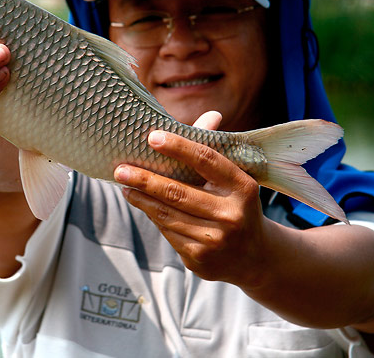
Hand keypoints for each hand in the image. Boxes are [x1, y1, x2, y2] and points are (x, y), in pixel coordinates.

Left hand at [114, 111, 268, 286]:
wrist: (254, 257)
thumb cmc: (236, 206)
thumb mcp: (234, 180)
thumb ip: (215, 151)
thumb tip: (211, 115)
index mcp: (242, 187)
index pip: (206, 160)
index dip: (178, 147)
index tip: (152, 137)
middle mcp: (231, 215)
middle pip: (178, 192)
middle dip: (144, 179)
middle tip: (120, 169)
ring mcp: (215, 240)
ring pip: (167, 214)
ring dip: (142, 199)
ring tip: (125, 185)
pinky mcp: (200, 259)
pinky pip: (168, 232)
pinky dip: (153, 216)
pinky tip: (142, 205)